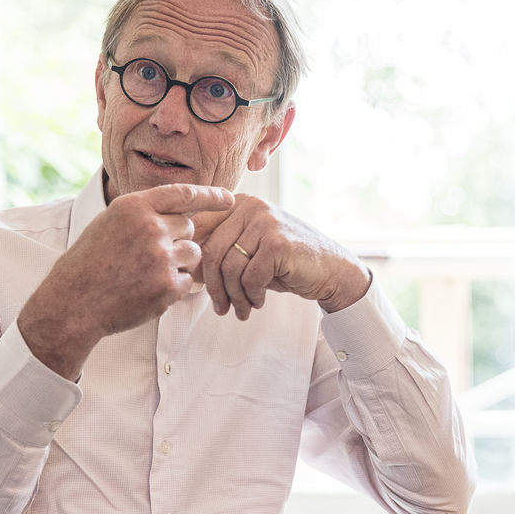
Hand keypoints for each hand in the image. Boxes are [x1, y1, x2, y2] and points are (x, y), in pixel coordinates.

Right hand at [18, 185, 234, 378]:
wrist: (73, 303)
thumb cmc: (89, 263)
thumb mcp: (110, 224)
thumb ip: (144, 215)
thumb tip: (184, 213)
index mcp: (134, 207)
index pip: (184, 193)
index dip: (211, 195)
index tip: (230, 199)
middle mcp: (150, 227)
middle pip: (189, 227)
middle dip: (177, 240)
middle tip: (149, 256)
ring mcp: (161, 257)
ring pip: (193, 254)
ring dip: (179, 264)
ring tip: (146, 273)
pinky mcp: (168, 286)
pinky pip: (189, 282)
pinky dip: (174, 287)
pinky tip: (147, 290)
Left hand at [181, 194, 370, 319]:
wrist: (332, 270)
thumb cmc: (286, 264)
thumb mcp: (248, 252)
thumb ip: (220, 251)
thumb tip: (183, 268)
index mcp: (237, 203)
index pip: (199, 231)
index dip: (194, 263)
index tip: (198, 287)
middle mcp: (250, 205)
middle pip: (209, 251)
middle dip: (212, 286)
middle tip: (220, 307)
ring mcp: (265, 221)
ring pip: (228, 267)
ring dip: (233, 296)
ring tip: (242, 310)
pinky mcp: (278, 242)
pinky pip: (249, 277)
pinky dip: (251, 296)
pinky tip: (258, 302)